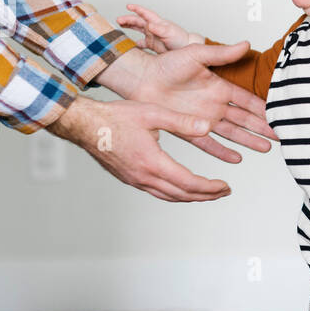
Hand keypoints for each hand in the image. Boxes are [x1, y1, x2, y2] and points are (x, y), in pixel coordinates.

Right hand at [51, 96, 231, 201]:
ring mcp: (135, 180)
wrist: (84, 125)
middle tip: (223, 191)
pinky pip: (157, 193)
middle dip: (206, 195)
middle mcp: (144, 176)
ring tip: (208, 193)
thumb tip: (207, 127)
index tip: (225, 186)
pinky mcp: (129, 179)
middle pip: (182, 195)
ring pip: (169, 197)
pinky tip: (182, 188)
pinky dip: (175, 194)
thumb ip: (181, 121)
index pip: (189, 183)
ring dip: (191, 197)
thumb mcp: (152, 113)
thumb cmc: (115, 117)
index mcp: (152, 162)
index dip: (210, 188)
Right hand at [117, 3, 198, 52]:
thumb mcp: (169, 33)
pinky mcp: (153, 44)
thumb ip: (159, 29)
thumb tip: (149, 25)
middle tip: (118, 20)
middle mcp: (153, 27)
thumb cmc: (181, 40)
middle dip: (128, 19)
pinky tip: (129, 45)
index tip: (128, 6)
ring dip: (129, 27)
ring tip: (120, 26)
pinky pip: (141, 43)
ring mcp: (152, 35)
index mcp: (157, 22)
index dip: (137, 9)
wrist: (187, 49)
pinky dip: (134, 43)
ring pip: (138, 29)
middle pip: (138, 21)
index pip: (145, 13)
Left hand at [124, 41, 278, 164]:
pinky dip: (221, 151)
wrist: (141, 79)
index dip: (263, 107)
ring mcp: (202, 119)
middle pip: (244, 119)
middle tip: (281, 135)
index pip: (247, 100)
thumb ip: (221, 54)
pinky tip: (236, 158)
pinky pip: (208, 143)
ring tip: (266, 148)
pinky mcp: (188, 129)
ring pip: (231, 132)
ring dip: (248, 140)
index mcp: (219, 87)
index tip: (280, 113)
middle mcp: (214, 104)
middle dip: (263, 127)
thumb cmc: (165, 64)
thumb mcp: (195, 54)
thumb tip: (245, 44)